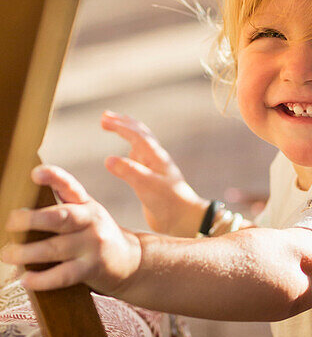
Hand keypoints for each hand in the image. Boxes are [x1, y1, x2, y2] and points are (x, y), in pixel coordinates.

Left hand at [2, 165, 141, 294]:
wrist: (130, 261)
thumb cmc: (95, 235)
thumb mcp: (85, 214)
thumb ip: (60, 207)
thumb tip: (19, 210)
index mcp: (85, 204)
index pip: (70, 186)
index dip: (54, 177)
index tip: (36, 173)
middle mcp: (91, 221)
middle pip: (61, 217)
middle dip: (32, 219)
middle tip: (10, 222)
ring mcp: (93, 245)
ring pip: (56, 248)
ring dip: (27, 252)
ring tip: (7, 254)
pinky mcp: (92, 268)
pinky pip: (63, 274)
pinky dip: (42, 279)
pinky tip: (26, 279)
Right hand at [102, 112, 207, 236]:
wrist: (184, 220)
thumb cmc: (168, 203)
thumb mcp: (147, 186)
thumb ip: (129, 172)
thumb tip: (108, 159)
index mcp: (156, 157)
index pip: (136, 135)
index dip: (120, 126)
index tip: (103, 120)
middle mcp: (155, 159)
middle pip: (139, 134)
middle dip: (122, 123)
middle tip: (105, 116)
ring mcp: (154, 169)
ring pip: (140, 144)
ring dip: (128, 133)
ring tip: (116, 126)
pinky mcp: (152, 180)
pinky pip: (139, 159)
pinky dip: (130, 150)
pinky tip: (128, 155)